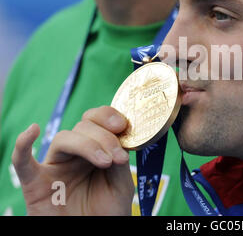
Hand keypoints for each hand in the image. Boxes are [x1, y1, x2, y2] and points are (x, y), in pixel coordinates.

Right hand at [12, 106, 133, 215]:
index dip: (108, 116)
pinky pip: (22, 162)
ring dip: (87, 144)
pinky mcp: (35, 183)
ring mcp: (54, 166)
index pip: (96, 120)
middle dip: (104, 138)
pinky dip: (22, 146)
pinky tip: (32, 130)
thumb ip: (119, 160)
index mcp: (95, 148)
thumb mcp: (120, 182)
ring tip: (106, 161)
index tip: (123, 125)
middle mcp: (74, 153)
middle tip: (118, 157)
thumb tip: (119, 139)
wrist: (95, 232)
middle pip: (83, 127)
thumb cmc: (107, 210)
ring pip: (63, 138)